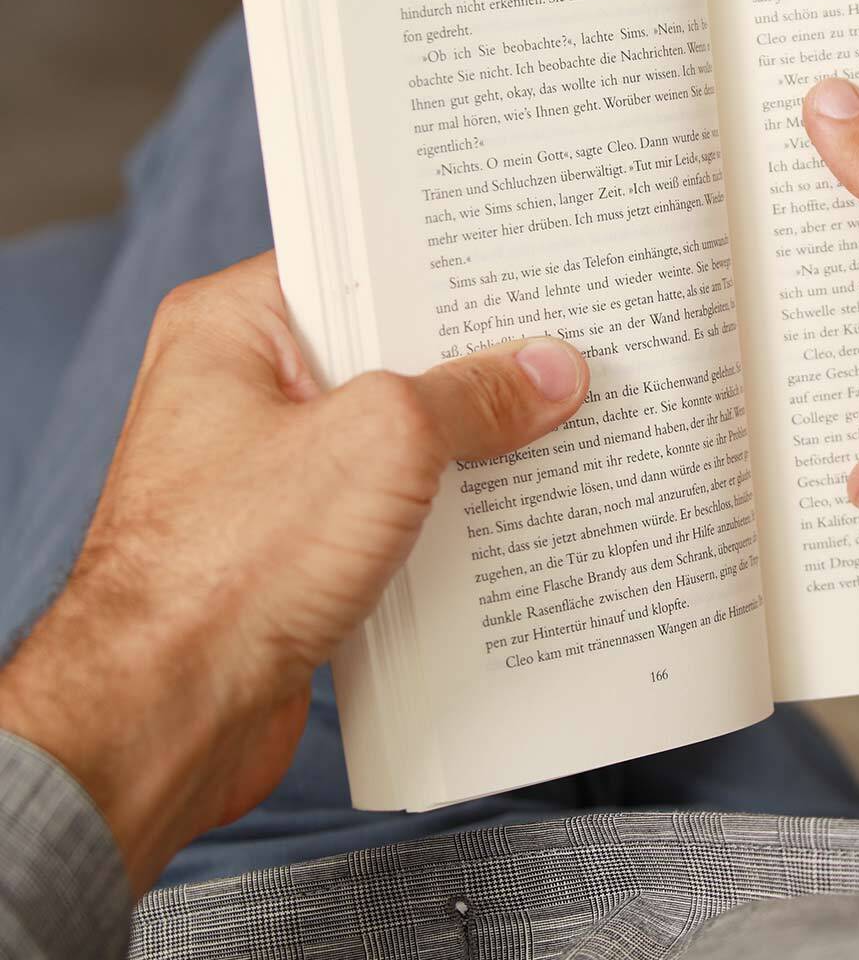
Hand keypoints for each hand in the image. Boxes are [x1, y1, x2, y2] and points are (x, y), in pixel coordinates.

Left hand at [0, 253, 587, 892]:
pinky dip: (448, 515)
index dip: (449, 270)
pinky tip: (518, 517)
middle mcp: (243, 394)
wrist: (168, 712)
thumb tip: (549, 372)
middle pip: (388, 356)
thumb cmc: (230, 563)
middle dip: (477, 363)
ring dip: (471, 447)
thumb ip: (475, 395)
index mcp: (233, 330)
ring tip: (567, 427)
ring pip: (398, 440)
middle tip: (570, 348)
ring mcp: (269, 476)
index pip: (359, 267)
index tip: (533, 271)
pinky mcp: (296, 549)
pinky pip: (392, 511)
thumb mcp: (384, 441)